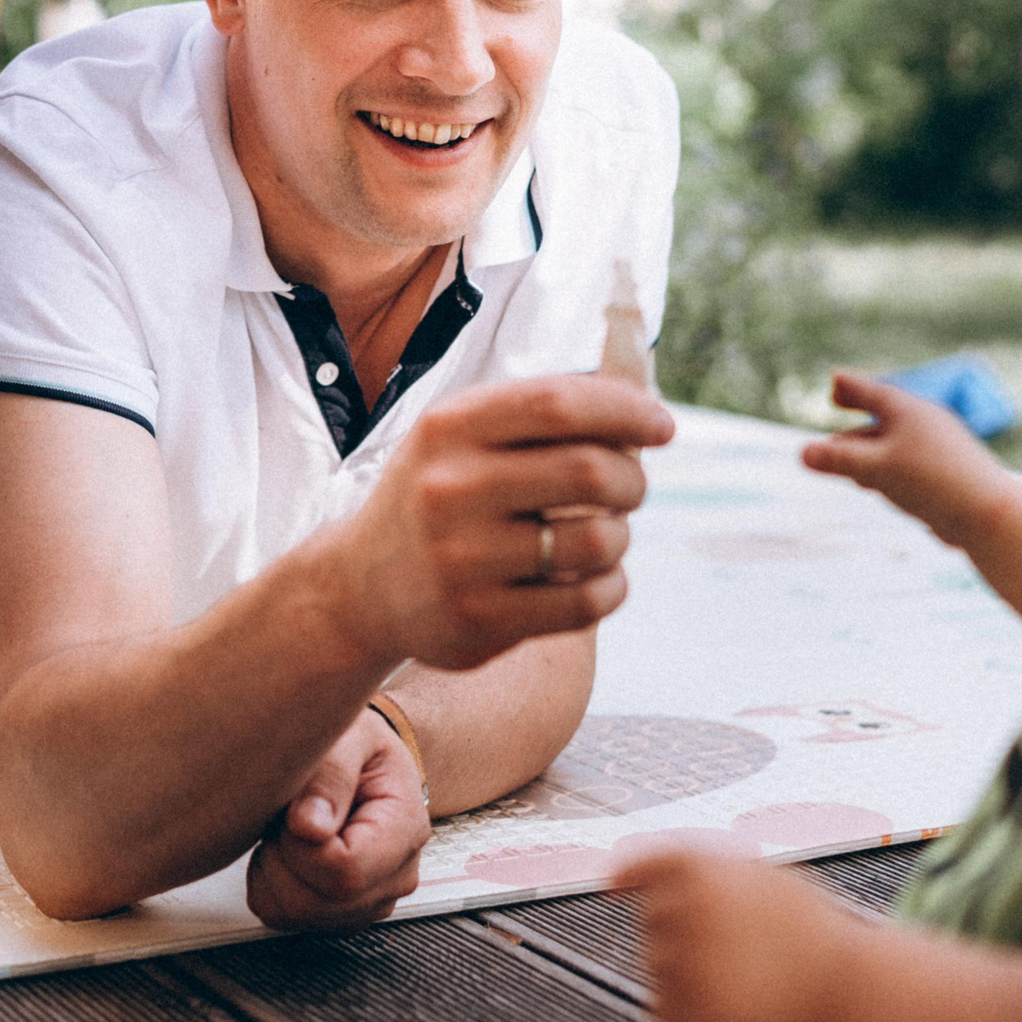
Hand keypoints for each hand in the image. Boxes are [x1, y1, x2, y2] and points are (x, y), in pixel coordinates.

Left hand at [246, 707, 431, 929]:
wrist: (361, 760)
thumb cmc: (359, 746)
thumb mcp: (351, 734)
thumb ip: (331, 774)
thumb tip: (310, 827)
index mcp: (406, 829)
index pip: (345, 870)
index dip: (302, 844)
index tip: (297, 809)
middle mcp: (396, 876)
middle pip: (316, 901)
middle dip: (284, 855)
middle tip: (290, 813)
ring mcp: (369, 902)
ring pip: (295, 914)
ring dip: (274, 868)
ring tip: (290, 827)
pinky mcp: (339, 915)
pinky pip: (280, 917)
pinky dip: (268, 885)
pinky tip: (286, 849)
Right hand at [327, 374, 675, 672]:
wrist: (359, 588)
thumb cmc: (438, 497)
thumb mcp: (461, 438)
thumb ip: (537, 415)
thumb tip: (642, 406)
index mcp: (450, 427)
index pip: (559, 402)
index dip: (626, 411)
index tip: (662, 427)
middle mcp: (450, 488)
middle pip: (591, 471)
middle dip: (632, 480)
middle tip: (631, 490)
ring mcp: (462, 558)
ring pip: (598, 541)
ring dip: (622, 538)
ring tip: (606, 537)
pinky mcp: (478, 619)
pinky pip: (587, 602)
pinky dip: (612, 587)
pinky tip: (599, 580)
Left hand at [614, 847, 866, 1021]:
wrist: (842, 984)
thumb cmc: (806, 925)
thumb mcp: (759, 876)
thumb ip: (704, 871)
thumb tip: (639, 879)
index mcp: (699, 868)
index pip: (643, 864)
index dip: (628, 872)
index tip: (613, 885)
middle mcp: (683, 909)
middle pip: (651, 916)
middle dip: (679, 925)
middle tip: (735, 941)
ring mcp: (682, 960)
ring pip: (655, 962)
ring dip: (683, 967)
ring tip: (742, 973)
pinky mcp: (687, 1008)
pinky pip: (661, 1003)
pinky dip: (683, 1004)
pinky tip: (728, 1002)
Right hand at [802, 372, 1012, 542]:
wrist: (987, 513)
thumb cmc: (930, 482)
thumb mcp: (874, 469)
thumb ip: (838, 460)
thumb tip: (802, 454)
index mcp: (906, 409)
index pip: (869, 391)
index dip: (848, 387)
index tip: (834, 382)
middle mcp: (923, 422)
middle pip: (880, 417)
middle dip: (855, 418)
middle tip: (839, 405)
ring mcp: (936, 447)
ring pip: (893, 443)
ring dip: (868, 449)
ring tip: (846, 459)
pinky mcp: (945, 473)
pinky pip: (907, 463)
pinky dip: (885, 467)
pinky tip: (878, 485)